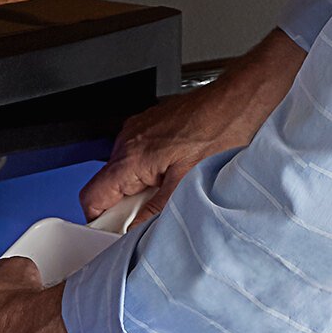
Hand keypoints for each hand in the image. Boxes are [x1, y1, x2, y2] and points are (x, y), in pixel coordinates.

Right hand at [80, 29, 306, 223]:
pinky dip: (151, 173)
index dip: (100, 220)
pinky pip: (138, 159)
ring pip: (124, 174)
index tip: (117, 232)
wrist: (240, 100)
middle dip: (127, 207)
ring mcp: (138, 130)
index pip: (91, 198)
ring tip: (171, 188)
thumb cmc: (221, 131)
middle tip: (154, 211)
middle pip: (107, 188)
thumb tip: (135, 232)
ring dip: (141, 189)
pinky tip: (175, 173)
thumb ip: (153, 213)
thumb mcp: (185, 187)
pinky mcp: (150, 126)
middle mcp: (128, 140)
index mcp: (130, 157)